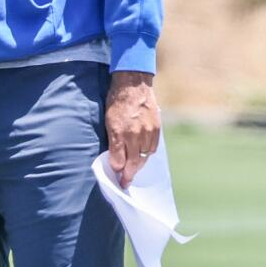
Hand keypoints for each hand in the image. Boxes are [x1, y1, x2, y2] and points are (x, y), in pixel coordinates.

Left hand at [105, 71, 159, 188]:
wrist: (133, 85)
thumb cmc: (117, 102)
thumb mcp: (108, 122)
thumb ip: (113, 143)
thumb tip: (115, 161)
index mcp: (120, 132)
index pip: (120, 160)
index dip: (119, 172)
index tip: (118, 180)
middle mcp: (135, 134)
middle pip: (134, 162)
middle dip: (129, 174)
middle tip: (125, 182)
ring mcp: (148, 131)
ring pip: (145, 156)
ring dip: (139, 166)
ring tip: (133, 171)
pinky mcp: (157, 128)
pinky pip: (153, 148)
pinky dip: (148, 155)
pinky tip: (143, 157)